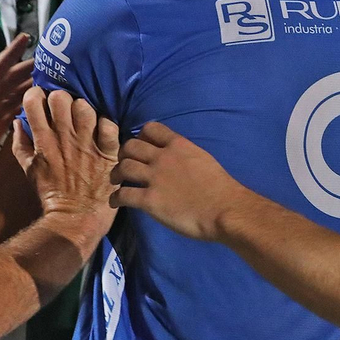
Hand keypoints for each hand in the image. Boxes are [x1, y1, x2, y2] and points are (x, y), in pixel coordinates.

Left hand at [0, 35, 33, 215]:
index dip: (9, 56)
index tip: (26, 38)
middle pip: (5, 81)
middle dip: (24, 66)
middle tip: (48, 57)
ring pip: (9, 95)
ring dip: (26, 83)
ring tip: (47, 75)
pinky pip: (9, 111)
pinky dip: (23, 102)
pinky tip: (35, 102)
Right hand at [13, 88, 119, 223]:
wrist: (76, 218)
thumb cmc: (52, 194)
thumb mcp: (29, 170)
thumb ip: (20, 144)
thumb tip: (17, 122)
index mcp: (43, 141)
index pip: (34, 102)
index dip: (37, 96)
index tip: (42, 102)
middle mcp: (64, 139)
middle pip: (60, 98)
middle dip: (61, 99)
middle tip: (65, 110)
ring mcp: (87, 144)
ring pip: (85, 107)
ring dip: (84, 109)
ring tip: (85, 119)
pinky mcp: (108, 152)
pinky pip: (109, 125)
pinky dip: (106, 124)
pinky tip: (103, 131)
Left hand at [110, 122, 247, 240]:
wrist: (224, 210)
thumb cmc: (221, 188)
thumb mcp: (203, 159)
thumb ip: (186, 156)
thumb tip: (178, 160)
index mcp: (179, 145)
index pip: (151, 129)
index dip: (141, 136)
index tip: (140, 145)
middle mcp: (163, 157)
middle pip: (131, 146)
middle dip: (124, 154)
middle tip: (124, 164)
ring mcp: (155, 178)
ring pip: (124, 167)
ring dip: (116, 174)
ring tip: (115, 181)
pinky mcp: (150, 200)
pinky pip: (124, 195)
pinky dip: (116, 198)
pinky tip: (115, 202)